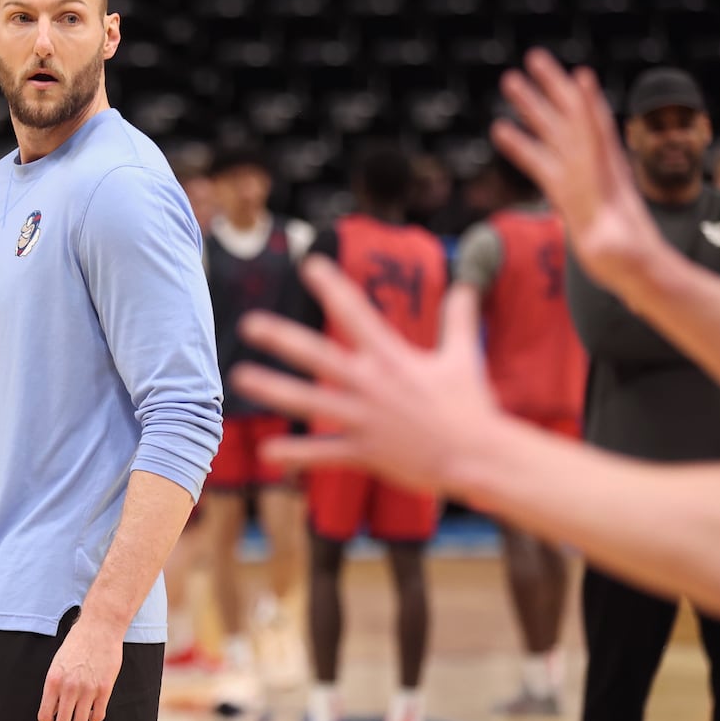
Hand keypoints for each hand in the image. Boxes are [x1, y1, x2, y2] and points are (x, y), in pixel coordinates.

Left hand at [38, 617, 122, 720]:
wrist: (99, 628)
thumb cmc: (77, 644)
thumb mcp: (58, 664)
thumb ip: (55, 687)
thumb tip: (54, 711)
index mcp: (53, 681)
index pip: (45, 716)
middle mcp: (68, 688)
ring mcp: (87, 689)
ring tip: (81, 720)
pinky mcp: (104, 689)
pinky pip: (98, 716)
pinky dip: (94, 718)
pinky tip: (93, 710)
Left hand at [230, 257, 501, 493]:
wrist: (479, 456)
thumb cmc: (471, 407)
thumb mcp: (465, 356)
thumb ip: (458, 319)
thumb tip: (466, 285)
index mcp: (392, 357)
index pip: (356, 313)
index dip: (332, 286)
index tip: (310, 264)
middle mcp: (372, 384)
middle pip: (319, 356)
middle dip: (282, 339)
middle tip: (249, 324)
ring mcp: (365, 419)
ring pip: (309, 402)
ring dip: (274, 389)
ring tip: (241, 378)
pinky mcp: (365, 451)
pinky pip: (323, 453)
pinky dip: (295, 454)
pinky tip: (267, 452)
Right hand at [490, 49, 666, 297]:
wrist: (636, 267)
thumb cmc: (628, 260)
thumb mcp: (619, 251)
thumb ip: (611, 244)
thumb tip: (606, 244)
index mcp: (604, 180)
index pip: (596, 135)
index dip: (588, 107)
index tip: (580, 77)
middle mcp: (591, 169)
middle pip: (569, 119)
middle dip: (551, 89)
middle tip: (532, 59)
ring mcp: (577, 176)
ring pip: (551, 132)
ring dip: (531, 106)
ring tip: (508, 80)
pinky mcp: (565, 189)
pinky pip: (539, 159)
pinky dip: (521, 141)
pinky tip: (501, 131)